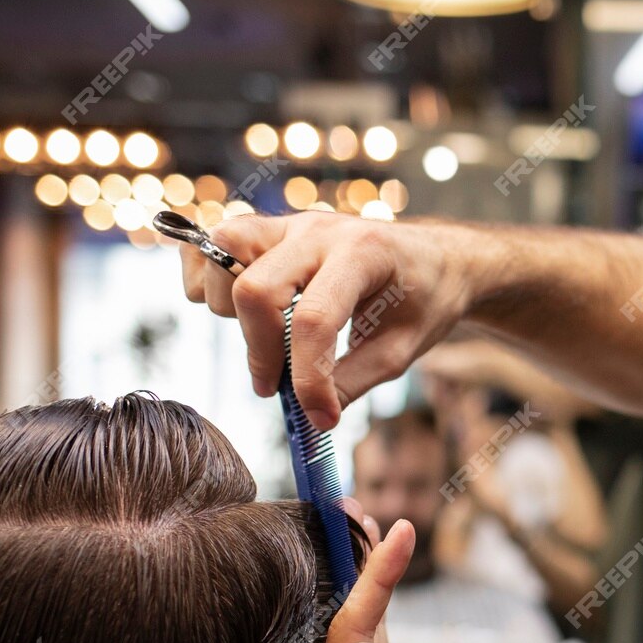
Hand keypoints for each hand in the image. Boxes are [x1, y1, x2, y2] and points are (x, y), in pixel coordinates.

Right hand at [179, 211, 489, 426]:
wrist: (435, 259)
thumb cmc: (423, 301)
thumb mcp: (401, 350)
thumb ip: (352, 381)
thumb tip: (308, 415)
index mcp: (363, 254)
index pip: (313, 321)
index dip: (308, 379)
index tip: (320, 418)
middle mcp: (319, 231)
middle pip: (255, 289)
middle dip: (261, 351)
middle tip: (276, 386)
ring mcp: (290, 224)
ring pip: (223, 250)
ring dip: (229, 306)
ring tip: (264, 335)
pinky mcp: (270, 229)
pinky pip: (212, 239)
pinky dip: (207, 273)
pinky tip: (235, 307)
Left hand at [303, 517, 538, 642]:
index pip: (341, 637)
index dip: (369, 581)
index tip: (394, 533)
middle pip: (331, 630)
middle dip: (345, 571)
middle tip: (350, 511)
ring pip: (349, 639)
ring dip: (360, 588)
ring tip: (363, 531)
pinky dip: (377, 617)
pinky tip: (379, 589)